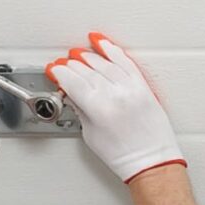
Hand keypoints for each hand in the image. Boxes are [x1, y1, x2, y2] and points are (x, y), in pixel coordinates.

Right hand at [48, 32, 184, 181]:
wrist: (152, 162)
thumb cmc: (123, 155)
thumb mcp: (91, 135)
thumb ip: (80, 109)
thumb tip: (71, 93)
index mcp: (99, 108)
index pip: (71, 80)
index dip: (58, 73)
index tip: (53, 70)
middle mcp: (115, 94)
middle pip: (86, 69)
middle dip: (70, 65)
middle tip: (63, 65)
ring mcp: (131, 89)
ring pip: (104, 62)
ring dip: (88, 56)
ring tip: (77, 54)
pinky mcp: (143, 87)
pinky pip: (125, 61)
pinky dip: (112, 50)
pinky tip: (101, 42)